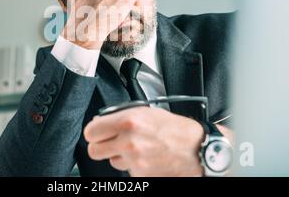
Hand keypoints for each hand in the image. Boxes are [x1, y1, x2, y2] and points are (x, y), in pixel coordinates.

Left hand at [83, 107, 204, 176]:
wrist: (197, 149)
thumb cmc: (175, 129)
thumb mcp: (146, 112)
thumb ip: (121, 116)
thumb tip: (101, 122)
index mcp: (128, 121)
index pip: (91, 131)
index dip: (94, 132)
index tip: (98, 132)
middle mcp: (128, 141)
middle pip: (94, 150)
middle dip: (101, 145)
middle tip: (111, 141)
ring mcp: (134, 160)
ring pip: (111, 161)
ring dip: (119, 156)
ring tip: (138, 148)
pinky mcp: (140, 175)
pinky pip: (127, 170)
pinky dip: (133, 166)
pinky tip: (146, 157)